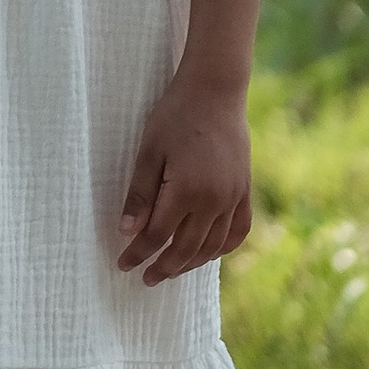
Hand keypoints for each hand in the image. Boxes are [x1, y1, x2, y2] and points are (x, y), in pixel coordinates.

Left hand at [117, 75, 252, 281]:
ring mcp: (233, 198)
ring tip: (171, 269)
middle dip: (164, 267)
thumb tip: (127, 232)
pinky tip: (207, 253)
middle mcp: (214, 201)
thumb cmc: (175, 115)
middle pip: (186, 249)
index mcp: (186, 191)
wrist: (215, 91)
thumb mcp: (149, 149)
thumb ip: (140, 193)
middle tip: (146, 278)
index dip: (139, 253)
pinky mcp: (245, 191)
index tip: (124, 265)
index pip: (158, 236)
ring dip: (190, 263)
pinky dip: (222, 248)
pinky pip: (237, 232)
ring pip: (212, 246)